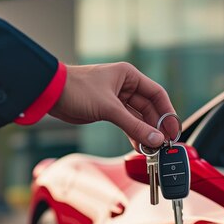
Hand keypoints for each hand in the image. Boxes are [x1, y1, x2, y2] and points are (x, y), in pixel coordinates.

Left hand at [49, 62, 177, 149]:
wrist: (50, 93)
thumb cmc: (76, 89)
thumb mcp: (109, 108)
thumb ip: (133, 126)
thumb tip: (155, 139)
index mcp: (129, 76)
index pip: (157, 94)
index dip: (167, 113)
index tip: (173, 130)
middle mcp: (125, 85)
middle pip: (149, 108)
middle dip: (156, 126)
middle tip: (163, 143)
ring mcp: (116, 99)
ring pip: (138, 117)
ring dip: (144, 132)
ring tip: (152, 147)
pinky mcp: (107, 110)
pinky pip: (126, 123)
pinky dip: (132, 133)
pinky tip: (138, 145)